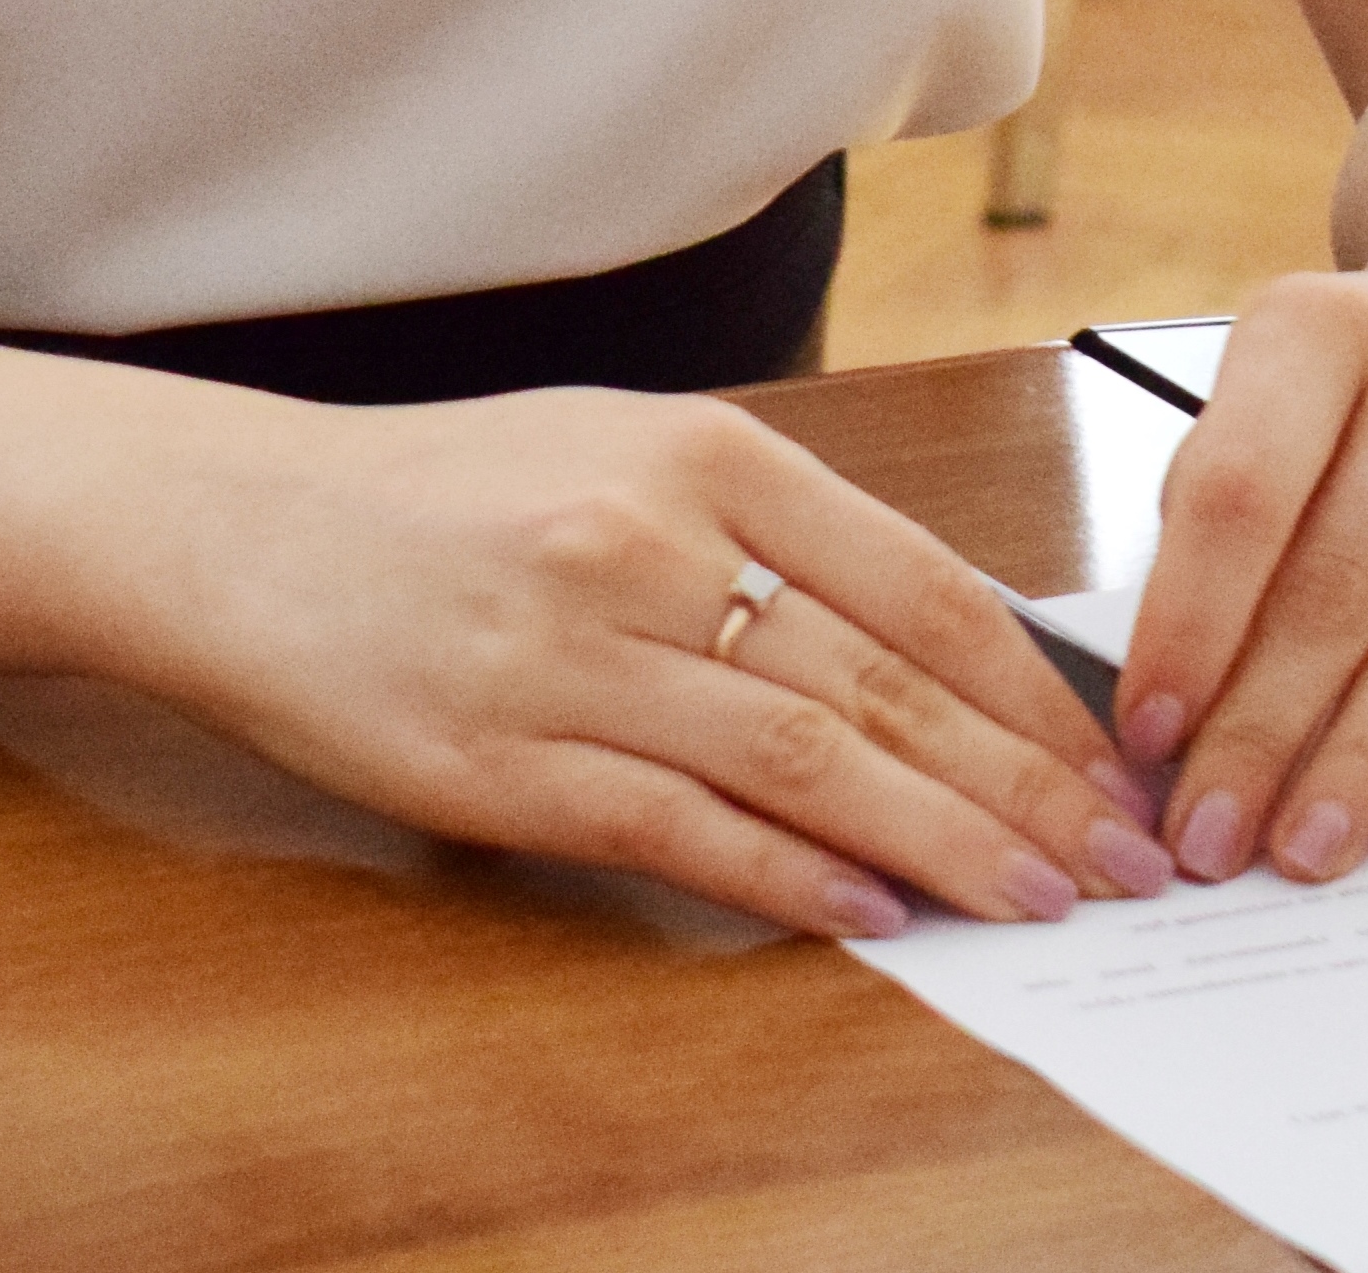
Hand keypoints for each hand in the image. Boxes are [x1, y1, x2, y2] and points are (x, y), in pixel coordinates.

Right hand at [99, 379, 1178, 941]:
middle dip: (1022, 785)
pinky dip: (794, 882)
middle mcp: (646, 541)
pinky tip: (874, 918)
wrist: (248, 526)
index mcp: (697, 449)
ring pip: (807, 762)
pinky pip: (687, 832)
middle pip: (881, 685)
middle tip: (1119, 861)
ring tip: (1032, 903)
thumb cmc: (449, 491)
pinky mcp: (510, 763)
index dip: (1031, 688)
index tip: (1112, 760)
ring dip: (940, 846)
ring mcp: (576, 655)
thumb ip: (769, 533)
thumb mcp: (622, 450)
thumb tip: (939, 648)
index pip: (916, 580)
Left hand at [1113, 259, 1367, 884]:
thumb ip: (1222, 510)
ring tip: (1307, 849)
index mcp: (1320, 326)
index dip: (1190, 624)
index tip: (1148, 737)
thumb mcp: (1280, 387)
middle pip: (1338, 581)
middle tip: (1213, 838)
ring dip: (1364, 760)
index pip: (1241, 492)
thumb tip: (1172, 694)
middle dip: (1264, 729)